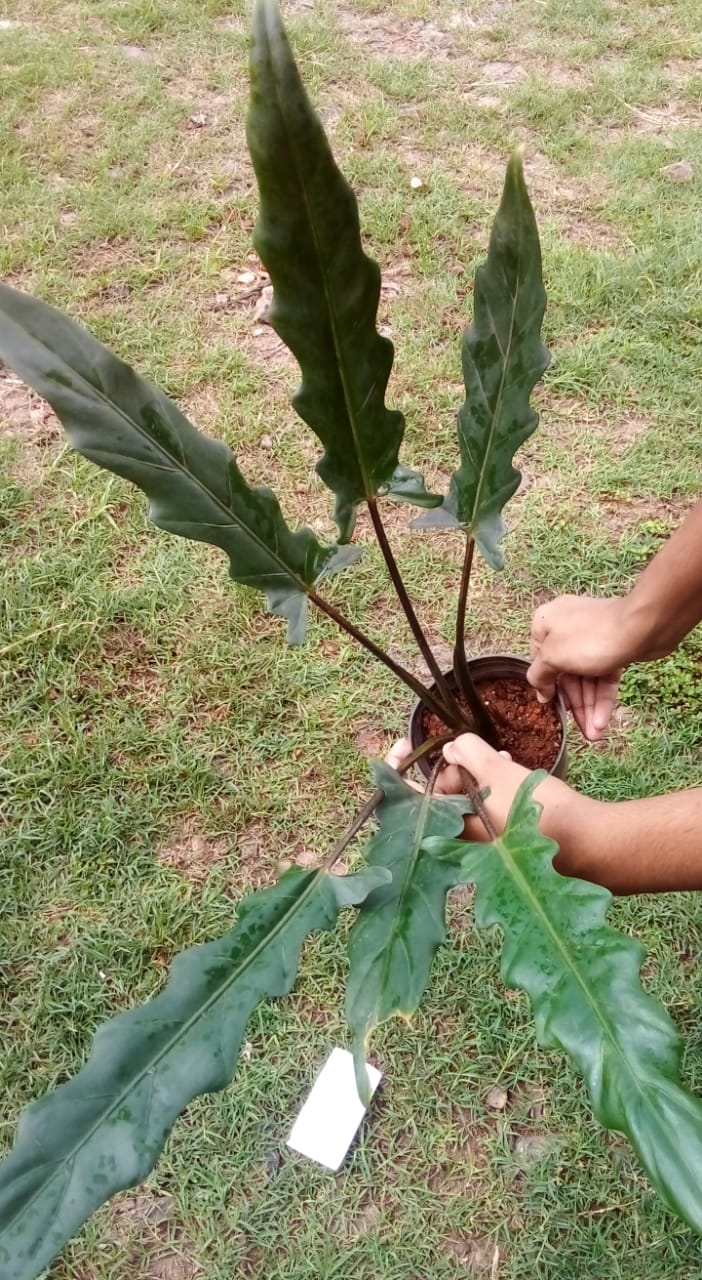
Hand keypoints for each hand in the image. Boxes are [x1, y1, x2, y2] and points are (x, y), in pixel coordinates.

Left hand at [386, 734, 569, 842]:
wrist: (585, 841)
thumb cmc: (538, 810)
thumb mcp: (498, 773)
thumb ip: (468, 754)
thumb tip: (451, 748)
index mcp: (450, 826)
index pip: (407, 796)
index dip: (398, 768)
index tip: (403, 744)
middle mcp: (459, 838)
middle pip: (438, 793)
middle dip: (454, 766)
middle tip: (475, 751)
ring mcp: (480, 839)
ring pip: (463, 796)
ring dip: (476, 771)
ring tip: (498, 757)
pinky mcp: (500, 837)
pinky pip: (482, 804)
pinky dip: (489, 784)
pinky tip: (507, 767)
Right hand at [527, 595, 629, 739]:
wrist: (641, 627)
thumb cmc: (590, 638)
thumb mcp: (552, 657)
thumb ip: (539, 675)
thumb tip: (539, 692)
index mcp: (546, 623)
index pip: (539, 661)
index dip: (546, 686)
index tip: (553, 709)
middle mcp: (567, 628)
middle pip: (566, 674)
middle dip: (575, 705)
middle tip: (583, 731)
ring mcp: (592, 638)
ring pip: (587, 678)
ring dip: (590, 707)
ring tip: (595, 734)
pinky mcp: (613, 647)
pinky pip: (604, 676)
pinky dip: (603, 698)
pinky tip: (603, 721)